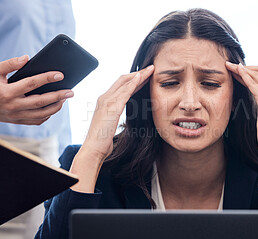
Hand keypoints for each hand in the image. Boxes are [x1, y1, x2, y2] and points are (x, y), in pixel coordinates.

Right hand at [0, 56, 73, 124]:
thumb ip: (9, 64)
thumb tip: (26, 58)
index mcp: (7, 92)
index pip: (32, 84)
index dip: (47, 78)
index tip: (60, 75)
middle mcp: (12, 106)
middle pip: (41, 101)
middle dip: (58, 96)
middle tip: (71, 91)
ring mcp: (15, 116)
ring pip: (41, 114)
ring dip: (56, 107)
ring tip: (65, 99)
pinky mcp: (17, 121)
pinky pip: (36, 121)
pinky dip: (47, 115)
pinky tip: (54, 107)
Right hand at [70, 65, 154, 192]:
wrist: (93, 149)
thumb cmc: (102, 139)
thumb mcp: (109, 123)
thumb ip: (114, 115)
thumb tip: (119, 114)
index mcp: (104, 102)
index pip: (120, 85)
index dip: (133, 79)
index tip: (145, 76)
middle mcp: (104, 98)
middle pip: (123, 80)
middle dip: (138, 73)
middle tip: (151, 68)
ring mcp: (107, 102)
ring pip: (125, 83)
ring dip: (139, 75)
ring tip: (151, 70)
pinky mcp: (111, 108)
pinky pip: (124, 92)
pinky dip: (132, 83)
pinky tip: (140, 78)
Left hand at [226, 62, 257, 177]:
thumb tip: (251, 99)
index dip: (249, 69)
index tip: (236, 69)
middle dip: (244, 66)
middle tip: (229, 65)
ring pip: (256, 74)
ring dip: (240, 69)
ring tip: (228, 67)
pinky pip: (253, 84)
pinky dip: (244, 76)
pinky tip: (235, 73)